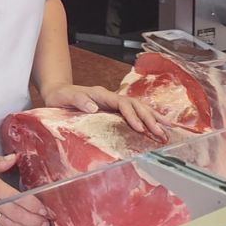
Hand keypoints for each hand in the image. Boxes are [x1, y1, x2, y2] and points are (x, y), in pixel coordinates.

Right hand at [0, 153, 52, 225]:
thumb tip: (14, 158)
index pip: (17, 198)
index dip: (33, 206)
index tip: (44, 209)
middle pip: (15, 215)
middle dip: (33, 220)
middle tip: (46, 221)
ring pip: (5, 223)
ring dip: (22, 225)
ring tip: (34, 225)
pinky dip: (6, 225)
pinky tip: (14, 224)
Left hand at [42, 84, 168, 142]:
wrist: (57, 92)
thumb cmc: (60, 96)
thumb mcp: (65, 97)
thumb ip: (79, 100)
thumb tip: (94, 107)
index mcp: (101, 95)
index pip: (121, 104)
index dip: (131, 115)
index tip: (139, 128)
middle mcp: (110, 97)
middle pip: (135, 105)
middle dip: (149, 118)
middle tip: (161, 133)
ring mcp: (113, 103)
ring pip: (138, 107)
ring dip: (152, 118)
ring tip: (168, 129)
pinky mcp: (114, 110)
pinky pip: (134, 113)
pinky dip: (147, 119)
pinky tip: (157, 126)